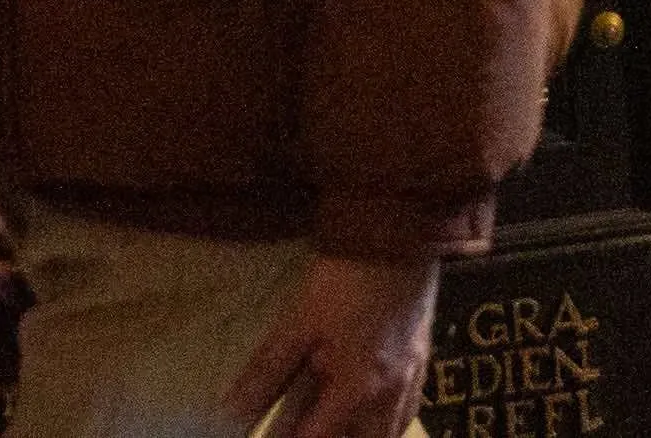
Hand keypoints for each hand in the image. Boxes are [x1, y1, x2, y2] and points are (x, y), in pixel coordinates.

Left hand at [223, 251, 438, 437]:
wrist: (400, 233)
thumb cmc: (344, 279)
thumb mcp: (297, 325)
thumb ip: (264, 376)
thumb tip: (229, 415)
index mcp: (357, 392)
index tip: (270, 435)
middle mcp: (389, 396)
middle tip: (302, 427)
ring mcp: (411, 379)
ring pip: (388, 433)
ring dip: (358, 435)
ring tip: (332, 425)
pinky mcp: (422, 360)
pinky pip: (406, 412)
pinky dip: (385, 424)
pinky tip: (367, 415)